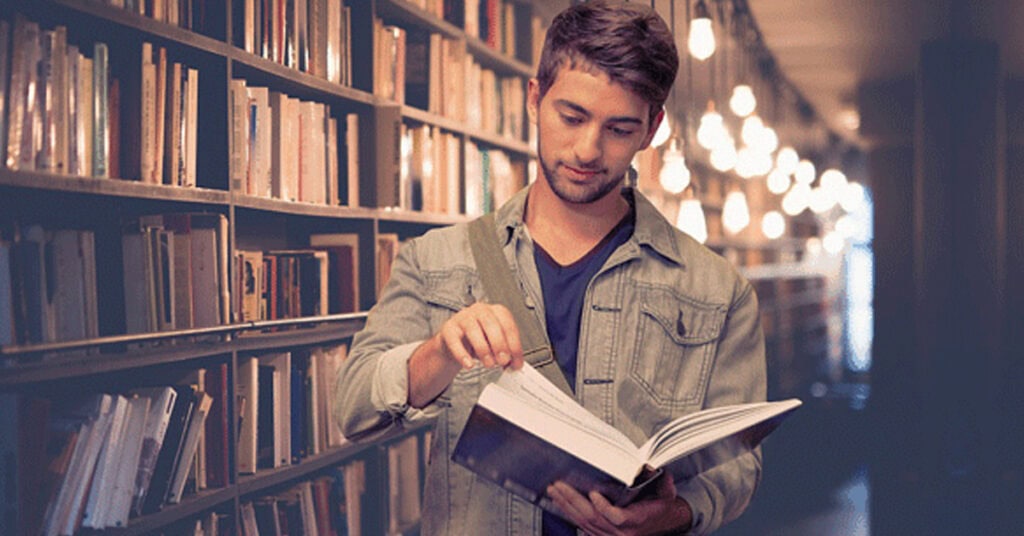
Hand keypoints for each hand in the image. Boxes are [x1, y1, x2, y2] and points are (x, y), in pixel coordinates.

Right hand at [436, 302, 523, 369]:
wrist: (454, 344)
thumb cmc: (478, 341)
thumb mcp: (495, 345)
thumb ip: (505, 352)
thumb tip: (515, 364)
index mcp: (496, 312)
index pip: (508, 325)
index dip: (514, 345)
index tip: (516, 362)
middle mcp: (480, 311)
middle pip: (491, 324)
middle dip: (499, 345)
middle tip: (503, 361)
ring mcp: (463, 317)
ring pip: (473, 330)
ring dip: (483, 349)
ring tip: (489, 364)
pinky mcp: (449, 329)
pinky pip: (454, 341)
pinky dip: (462, 354)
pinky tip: (469, 364)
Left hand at [546, 472, 691, 535]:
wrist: (664, 522)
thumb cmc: (661, 506)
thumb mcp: (666, 492)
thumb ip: (663, 482)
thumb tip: (653, 468)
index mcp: (636, 520)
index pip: (616, 517)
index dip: (603, 507)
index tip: (593, 493)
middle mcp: (622, 532)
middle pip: (592, 517)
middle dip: (573, 500)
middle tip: (559, 485)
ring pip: (584, 522)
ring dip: (566, 505)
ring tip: (554, 490)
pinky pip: (582, 525)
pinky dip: (570, 512)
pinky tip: (560, 501)